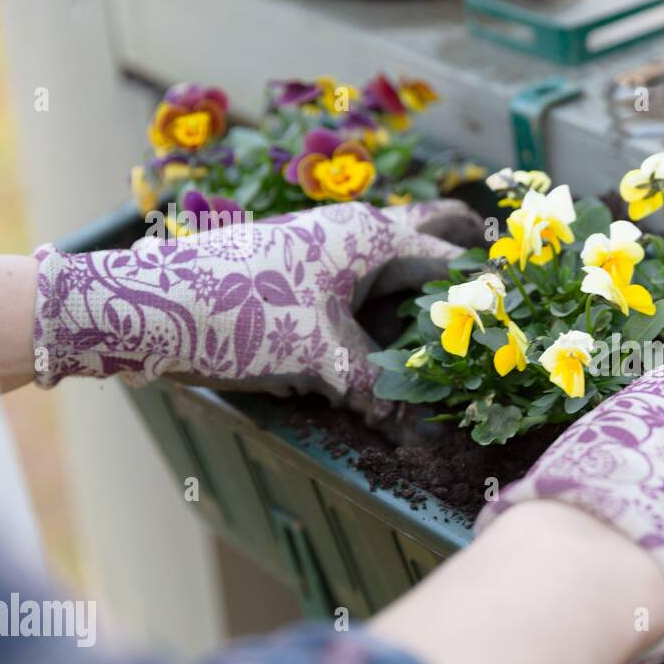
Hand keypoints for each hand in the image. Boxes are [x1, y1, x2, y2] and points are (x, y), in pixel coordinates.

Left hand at [33, 200, 481, 422]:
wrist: (149, 304)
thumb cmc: (244, 316)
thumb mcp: (321, 358)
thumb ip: (376, 388)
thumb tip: (421, 437)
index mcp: (371, 237)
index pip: (447, 255)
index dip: (482, 284)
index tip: (514, 302)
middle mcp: (351, 229)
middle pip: (423, 225)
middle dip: (458, 240)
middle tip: (490, 256)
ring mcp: (321, 241)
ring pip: (388, 245)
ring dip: (418, 265)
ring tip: (446, 297)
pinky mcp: (296, 261)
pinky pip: (358, 264)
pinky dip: (382, 284)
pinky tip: (382, 314)